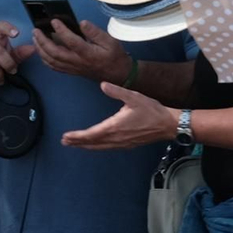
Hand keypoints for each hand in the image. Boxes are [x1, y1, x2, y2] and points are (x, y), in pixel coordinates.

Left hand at [32, 18, 126, 83]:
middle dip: (42, 41)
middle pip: (55, 53)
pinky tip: (41, 51)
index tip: (54, 21)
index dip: (61, 30)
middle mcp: (77, 62)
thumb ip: (95, 32)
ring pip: (51, 61)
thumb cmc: (115, 56)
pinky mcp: (71, 71)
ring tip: (35, 38)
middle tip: (36, 30)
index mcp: (87, 53)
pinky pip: (54, 67)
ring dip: (40, 50)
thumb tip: (82, 23)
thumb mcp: (110, 41)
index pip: (70, 41)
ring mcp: (72, 68)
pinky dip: (44, 59)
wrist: (117, 74)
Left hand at [61, 82, 179, 149]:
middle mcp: (116, 138)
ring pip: (100, 147)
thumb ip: (117, 91)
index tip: (66, 136)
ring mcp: (122, 143)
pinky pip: (108, 148)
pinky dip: (97, 147)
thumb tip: (103, 84)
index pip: (91, 134)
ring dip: (86, 146)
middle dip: (78, 142)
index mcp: (114, 126)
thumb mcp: (134, 97)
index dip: (78, 136)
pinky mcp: (127, 145)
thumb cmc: (151, 110)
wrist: (168, 125)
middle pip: (92, 143)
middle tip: (64, 141)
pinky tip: (95, 145)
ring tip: (75, 144)